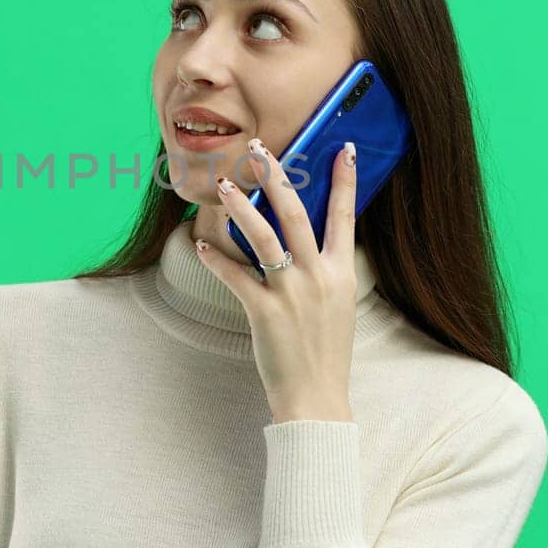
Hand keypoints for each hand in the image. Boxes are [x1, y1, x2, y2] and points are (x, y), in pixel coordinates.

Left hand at [195, 137, 360, 423]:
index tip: (346, 149)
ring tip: (222, 186)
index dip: (346, 181)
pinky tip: (201, 246)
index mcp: (341, 273)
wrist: (316, 397)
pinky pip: (236, 277)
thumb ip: (326, 271)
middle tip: (259, 149)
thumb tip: (309, 242)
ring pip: (263, 237)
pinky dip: (216, 260)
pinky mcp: (265, 312)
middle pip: (297, 214)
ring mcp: (291, 294)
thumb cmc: (325, 351)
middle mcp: (319, 277)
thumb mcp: (338, 305)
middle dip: (278, 177)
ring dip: (241, 207)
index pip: (346, 217)